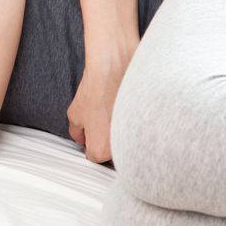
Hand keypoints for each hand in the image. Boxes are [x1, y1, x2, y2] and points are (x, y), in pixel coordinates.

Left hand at [66, 46, 137, 163]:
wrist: (116, 68)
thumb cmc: (95, 90)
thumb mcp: (75, 114)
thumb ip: (77, 134)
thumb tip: (82, 139)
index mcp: (101, 151)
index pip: (94, 157)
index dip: (91, 142)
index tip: (92, 132)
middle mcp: (121, 150)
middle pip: (114, 153)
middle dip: (109, 141)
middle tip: (105, 121)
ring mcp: (138, 139)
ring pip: (129, 142)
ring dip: (124, 133)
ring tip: (117, 113)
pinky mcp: (150, 125)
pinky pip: (143, 130)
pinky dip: (138, 123)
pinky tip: (131, 109)